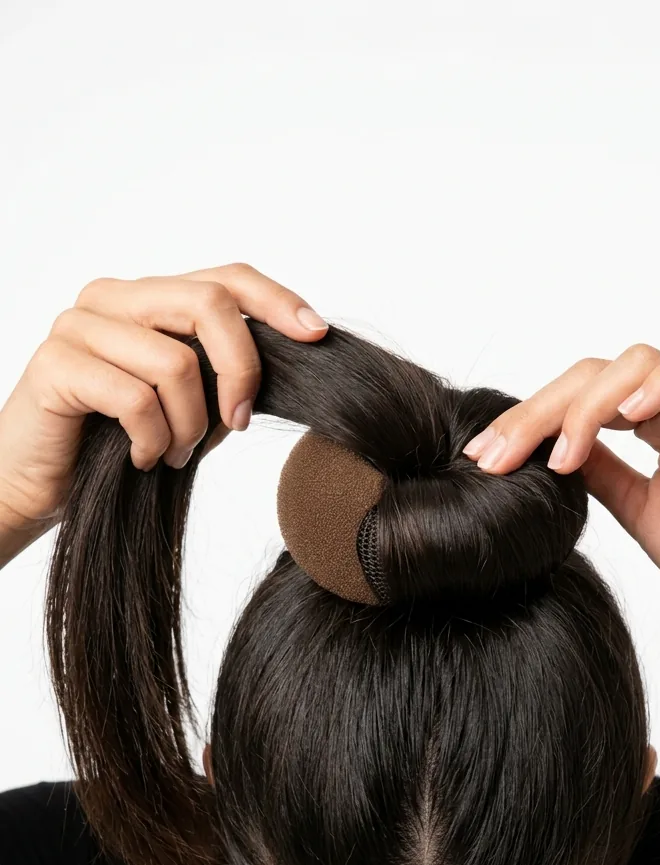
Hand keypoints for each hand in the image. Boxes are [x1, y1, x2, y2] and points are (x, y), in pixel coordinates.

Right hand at [0, 262, 328, 530]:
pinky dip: (152, 440)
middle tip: (236, 424)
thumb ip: (228, 377)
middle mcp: (112, 298)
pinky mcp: (56, 363)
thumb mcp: (191, 409)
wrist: (40, 488)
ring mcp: (80, 325)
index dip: (276, 301)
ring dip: (188, 426)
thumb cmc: (120, 446)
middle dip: (239, 370)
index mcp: (149, 299)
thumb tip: (295, 352)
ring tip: (173, 454)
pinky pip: (134, 398)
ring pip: (174, 362)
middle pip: (207, 303)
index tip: (316, 335)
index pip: (225, 277)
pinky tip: (140, 459)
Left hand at [462, 344, 659, 646]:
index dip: (529, 420)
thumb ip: (596, 472)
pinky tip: (623, 417)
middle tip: (496, 454)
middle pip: (595, 375)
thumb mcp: (633, 509)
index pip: (578, 398)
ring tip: (561, 454)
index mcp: (649, 427)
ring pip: (638, 364)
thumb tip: (539, 453)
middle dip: (538, 412)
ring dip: (587, 404)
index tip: (484, 457)